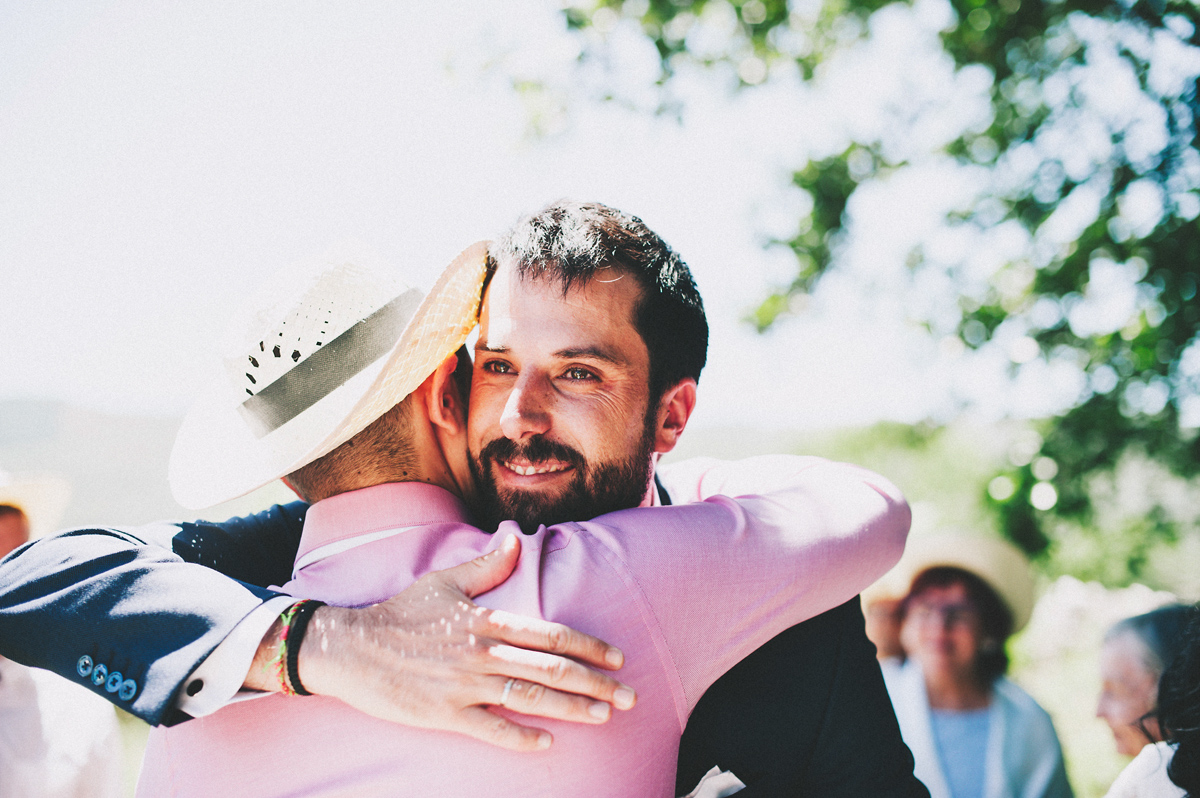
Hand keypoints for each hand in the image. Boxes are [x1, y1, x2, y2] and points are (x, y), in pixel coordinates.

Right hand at [251, 534, 635, 750]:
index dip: (588, 646)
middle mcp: (482, 652)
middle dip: (595, 683)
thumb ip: (486, 566)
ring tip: (605, 717)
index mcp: (487, 620)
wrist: (351, 647)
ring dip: (572, 708)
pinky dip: (521, 736)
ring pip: (530, 697)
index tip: (616, 658)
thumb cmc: (400, 613)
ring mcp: (465, 685)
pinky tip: (547, 743)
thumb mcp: (444, 582)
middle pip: (551, 668)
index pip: (551, 634)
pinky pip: (491, 728)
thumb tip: (516, 540)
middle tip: (628, 697)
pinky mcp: (445, 713)